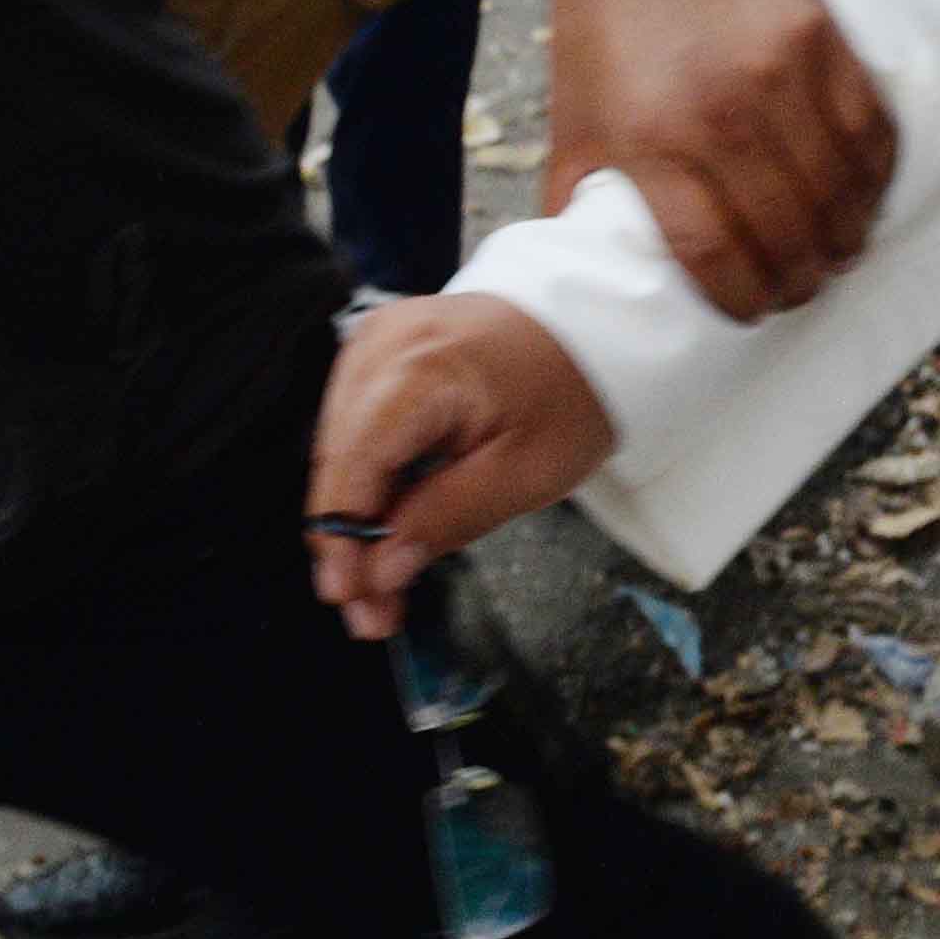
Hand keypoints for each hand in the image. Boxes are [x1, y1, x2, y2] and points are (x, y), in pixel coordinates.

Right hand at [306, 295, 614, 635]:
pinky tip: (389, 526)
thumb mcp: (527, 471)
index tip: (352, 602)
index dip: (343, 540)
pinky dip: (371, 479)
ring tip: (382, 583)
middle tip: (371, 612)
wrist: (601, 326)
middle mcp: (380, 345)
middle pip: (337, 460)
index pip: (353, 465)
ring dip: (356, 518)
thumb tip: (381, 569)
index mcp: (416, 368)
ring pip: (340, 447)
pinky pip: (357, 424)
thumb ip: (447, 518)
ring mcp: (376, 341)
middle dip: (348, 543)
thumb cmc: (575, 392)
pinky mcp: (384, 350)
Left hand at [533, 0, 894, 316]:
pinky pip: (869, 130)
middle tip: (803, 290)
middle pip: (786, 234)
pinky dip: (874, 176)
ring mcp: (778, 75)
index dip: (742, 300)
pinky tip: (863, 195)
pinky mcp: (821, 39)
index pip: (715, 257)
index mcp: (651, 145)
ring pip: (839, 191)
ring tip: (839, 253)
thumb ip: (578, 204)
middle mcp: (719, 116)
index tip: (751, 311)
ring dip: (845, 237)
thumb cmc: (600, 32)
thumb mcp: (573, 125)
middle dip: (800, 281)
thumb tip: (582, 278)